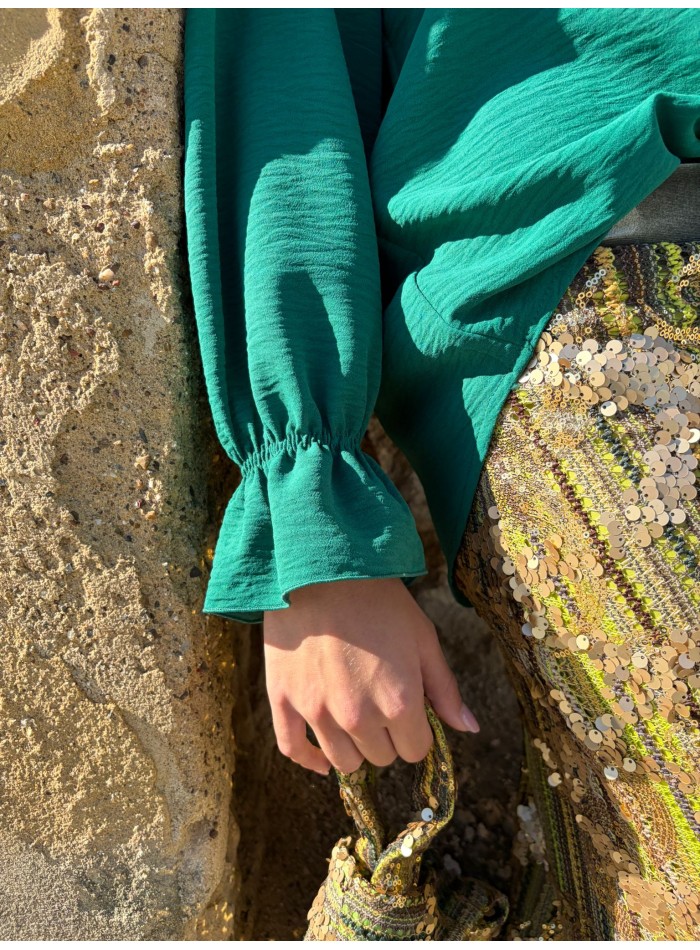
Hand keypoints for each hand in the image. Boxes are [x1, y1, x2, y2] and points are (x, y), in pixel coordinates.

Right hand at [262, 577, 479, 775]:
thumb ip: (445, 689)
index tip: (408, 709)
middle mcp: (359, 717)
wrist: (322, 567)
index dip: (416, 731)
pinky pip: (294, 750)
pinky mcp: (284, 701)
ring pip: (343, 762)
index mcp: (400, 703)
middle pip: (381, 757)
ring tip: (354, 717)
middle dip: (387, 736)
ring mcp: (317, 712)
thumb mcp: (423, 638)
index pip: (416, 751)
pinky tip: (322, 759)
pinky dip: (311, 760)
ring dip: (354, 747)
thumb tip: (470, 729)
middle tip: (379, 702)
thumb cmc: (379, 599)